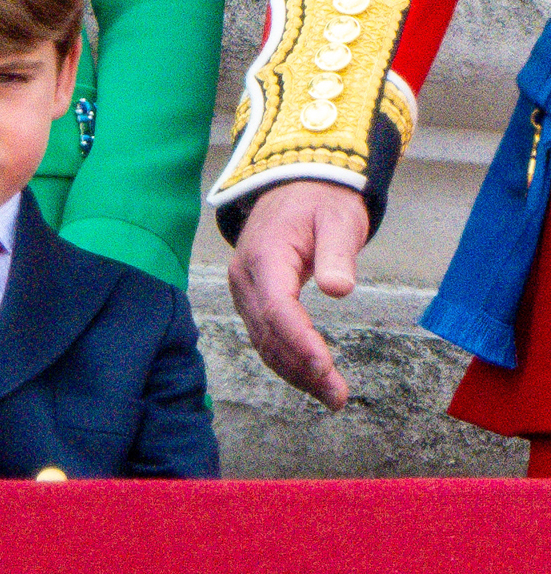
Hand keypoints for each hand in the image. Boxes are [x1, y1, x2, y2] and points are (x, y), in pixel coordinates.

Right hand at [227, 180, 369, 409]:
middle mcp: (246, 277)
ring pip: (263, 340)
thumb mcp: (338, 219)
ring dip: (295, 371)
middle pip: (268, 332)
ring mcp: (245, 290)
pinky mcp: (252, 299)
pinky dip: (286, 360)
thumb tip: (339, 289)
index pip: (277, 306)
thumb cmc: (320, 203)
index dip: (299, 340)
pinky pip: (264, 335)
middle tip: (338, 396)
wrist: (295, 187)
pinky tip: (311, 377)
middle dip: (301, 367)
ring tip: (332, 396)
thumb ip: (337, 254)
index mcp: (265, 255)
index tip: (325, 367)